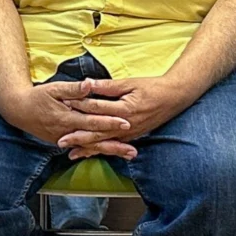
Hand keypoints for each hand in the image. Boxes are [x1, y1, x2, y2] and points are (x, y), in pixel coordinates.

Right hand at [0, 79, 135, 159]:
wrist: (19, 111)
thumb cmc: (37, 97)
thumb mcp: (55, 89)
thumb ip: (74, 89)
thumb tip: (89, 85)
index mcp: (67, 118)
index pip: (93, 121)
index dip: (110, 122)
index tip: (126, 123)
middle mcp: (68, 133)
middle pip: (95, 141)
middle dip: (115, 146)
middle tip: (133, 150)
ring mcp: (66, 140)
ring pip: (91, 148)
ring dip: (110, 151)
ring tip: (128, 154)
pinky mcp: (64, 143)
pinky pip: (84, 148)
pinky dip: (98, 151)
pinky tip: (110, 153)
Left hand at [64, 75, 196, 156]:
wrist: (174, 97)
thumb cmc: (152, 87)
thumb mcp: (129, 83)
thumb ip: (107, 86)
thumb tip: (87, 83)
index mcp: (124, 109)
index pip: (96, 108)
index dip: (79, 106)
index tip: (63, 106)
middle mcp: (126, 125)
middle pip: (97, 132)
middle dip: (78, 137)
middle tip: (61, 141)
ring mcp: (129, 133)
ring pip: (105, 142)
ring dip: (87, 148)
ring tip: (72, 153)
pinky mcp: (132, 136)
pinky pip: (113, 145)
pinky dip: (101, 149)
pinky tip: (91, 153)